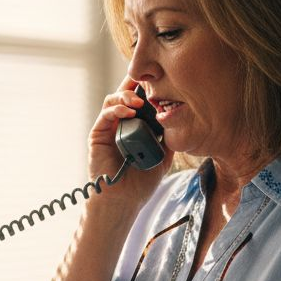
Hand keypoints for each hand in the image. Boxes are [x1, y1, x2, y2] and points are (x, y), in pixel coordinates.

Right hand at [87, 77, 172, 207]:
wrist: (124, 201)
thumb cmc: (142, 182)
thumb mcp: (163, 156)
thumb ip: (169, 137)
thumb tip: (182, 118)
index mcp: (135, 126)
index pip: (140, 100)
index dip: (147, 88)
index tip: (161, 80)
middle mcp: (120, 123)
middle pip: (125, 94)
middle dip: (136, 84)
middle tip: (148, 80)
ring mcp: (108, 128)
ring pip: (113, 100)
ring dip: (126, 96)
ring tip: (140, 100)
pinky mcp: (98, 135)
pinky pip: (106, 115)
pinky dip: (117, 110)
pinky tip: (129, 111)